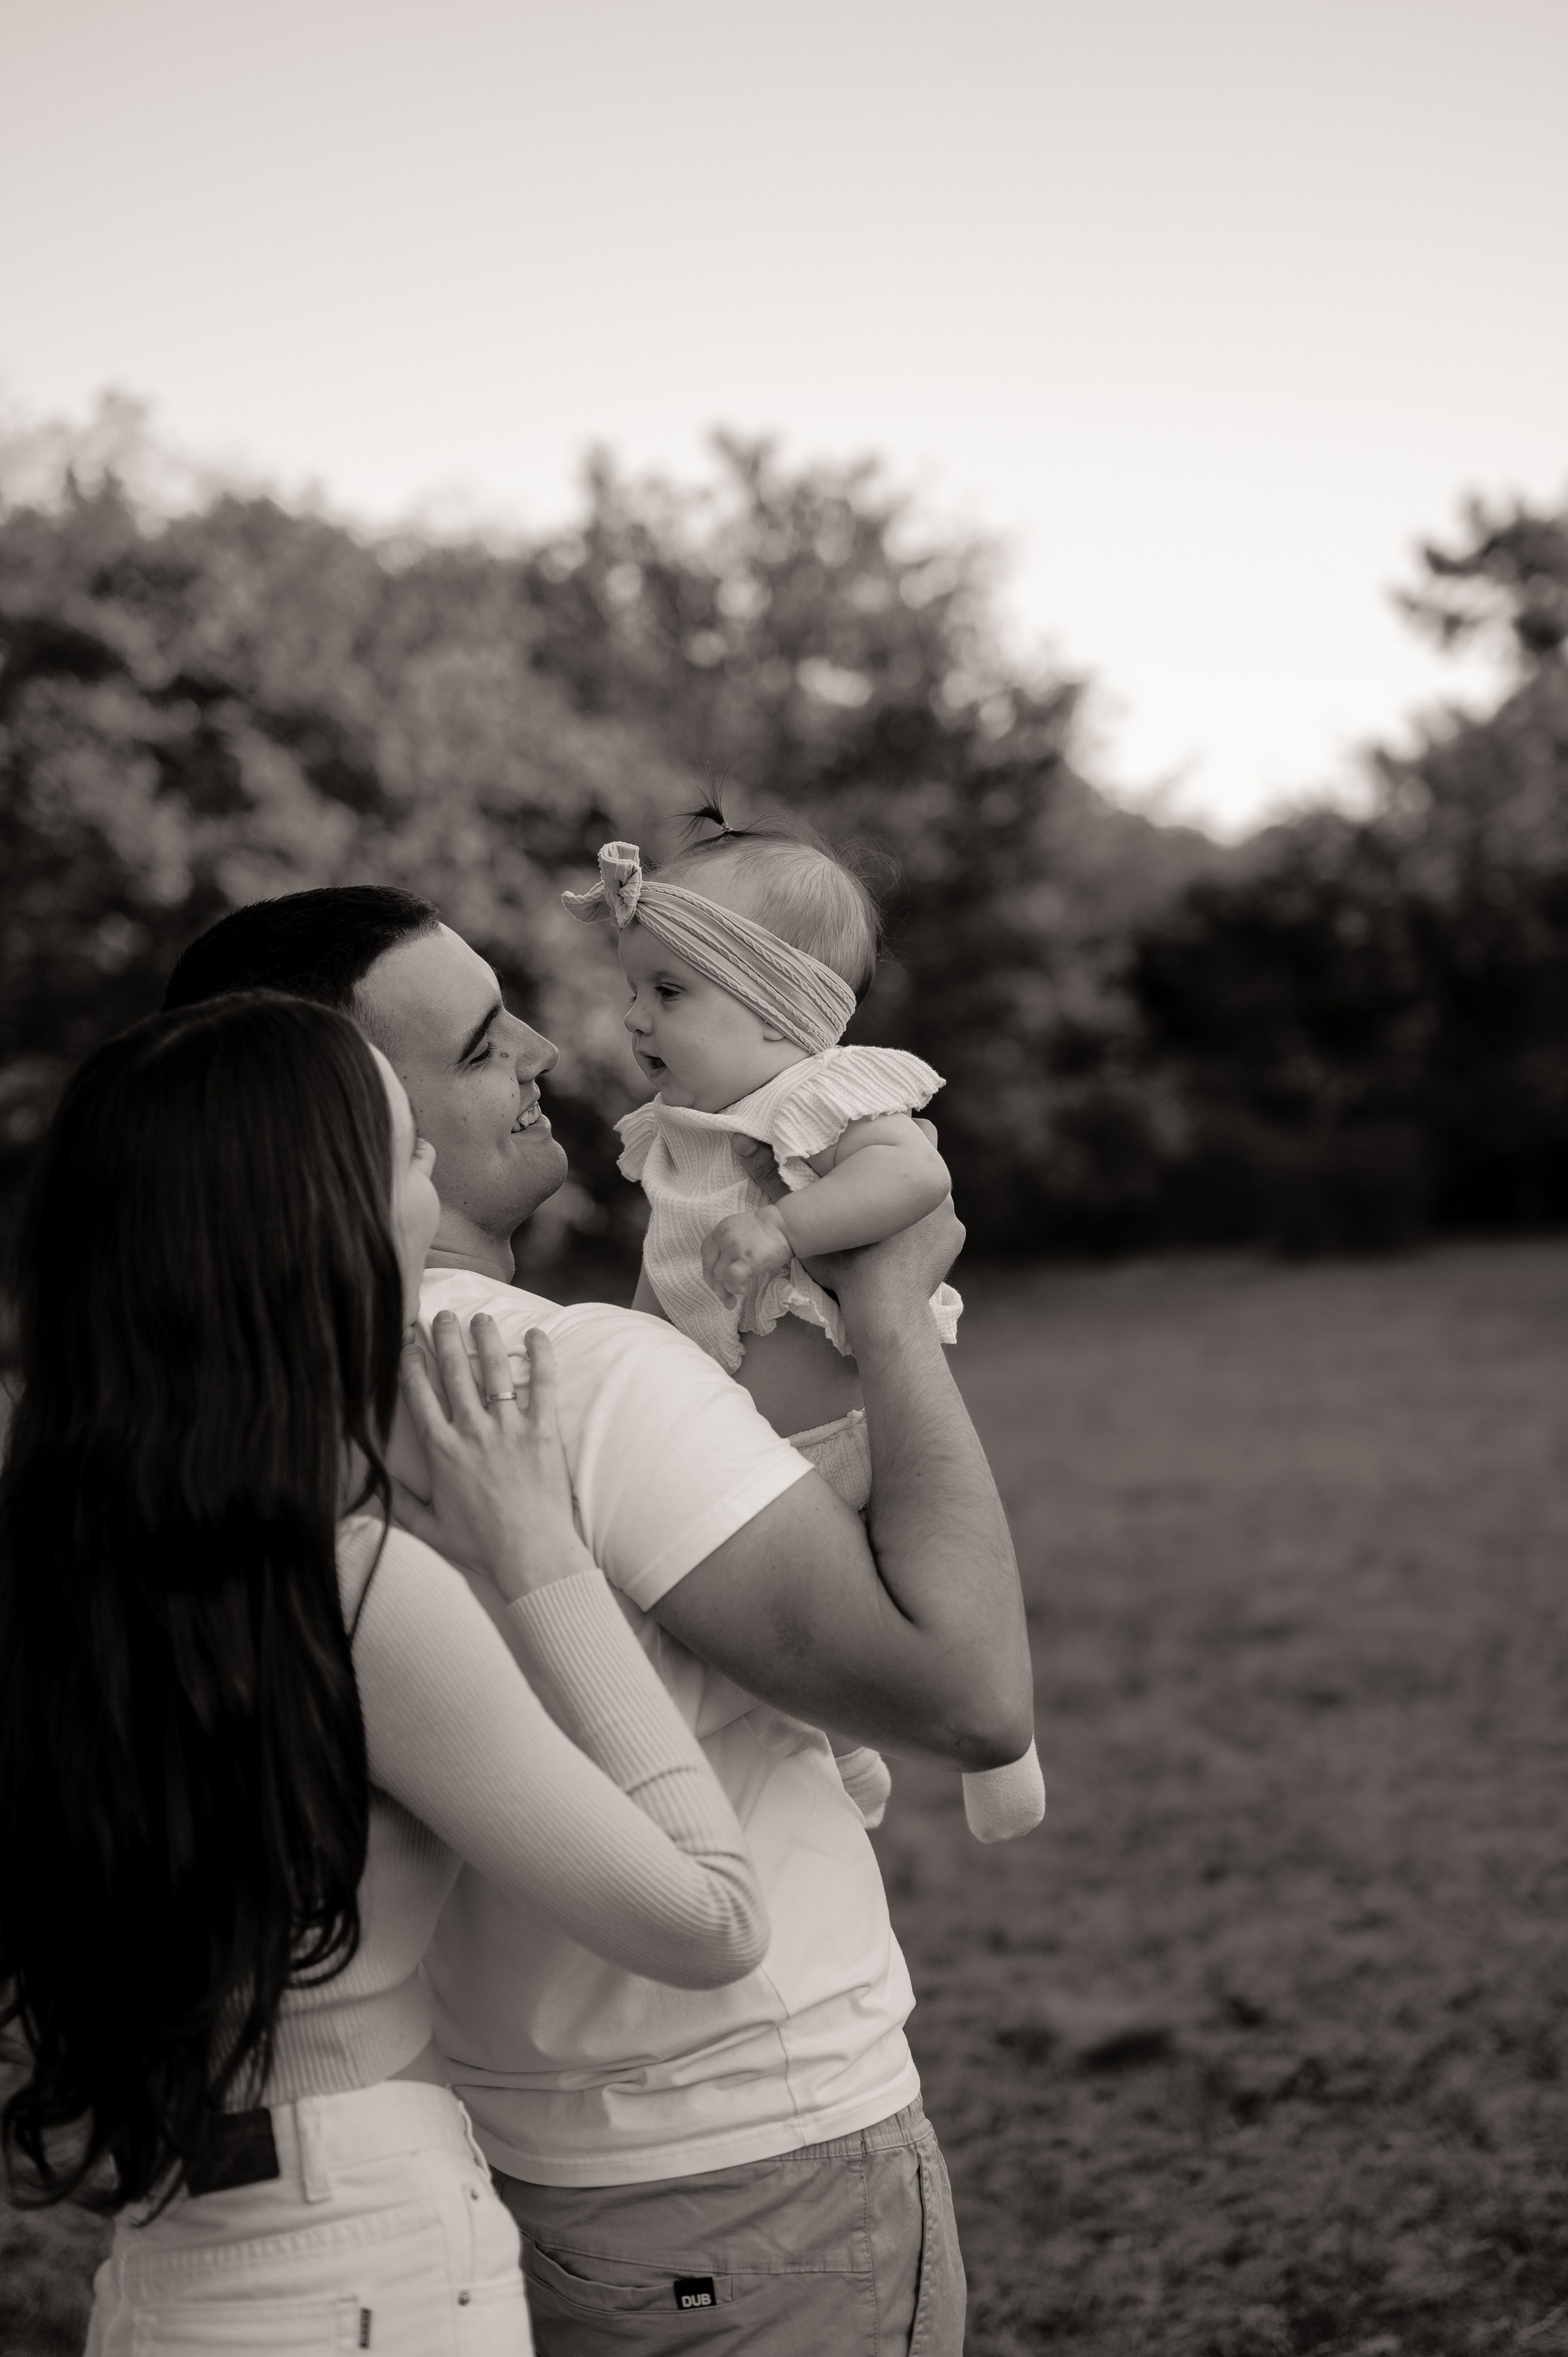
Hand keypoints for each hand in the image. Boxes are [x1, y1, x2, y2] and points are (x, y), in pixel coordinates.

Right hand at [392, 1312, 593, 1602]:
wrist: (530, 1553)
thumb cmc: (481, 1544)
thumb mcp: (430, 1528)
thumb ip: (401, 1504)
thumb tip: (374, 1491)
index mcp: (441, 1450)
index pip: (418, 1394)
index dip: (409, 1363)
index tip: (406, 1342)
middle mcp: (471, 1430)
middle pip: (453, 1371)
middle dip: (444, 1337)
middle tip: (441, 1315)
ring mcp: (508, 1427)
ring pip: (493, 1369)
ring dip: (485, 1338)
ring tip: (480, 1317)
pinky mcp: (541, 1430)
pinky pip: (542, 1384)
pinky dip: (540, 1356)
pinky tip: (537, 1334)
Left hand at [701, 1205, 793, 1306]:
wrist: (785, 1226)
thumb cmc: (767, 1231)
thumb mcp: (739, 1230)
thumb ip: (728, 1245)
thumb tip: (724, 1271)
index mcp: (720, 1230)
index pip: (705, 1254)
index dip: (709, 1271)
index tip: (717, 1282)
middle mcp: (723, 1238)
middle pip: (710, 1267)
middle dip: (716, 1287)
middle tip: (726, 1298)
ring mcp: (733, 1248)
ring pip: (720, 1275)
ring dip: (726, 1292)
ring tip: (736, 1298)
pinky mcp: (746, 1258)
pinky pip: (732, 1278)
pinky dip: (735, 1287)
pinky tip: (744, 1290)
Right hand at [731, 1121, 958, 1321]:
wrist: (885, 1312)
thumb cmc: (848, 1265)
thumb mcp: (806, 1223)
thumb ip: (773, 1179)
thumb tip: (740, 1140)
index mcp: (910, 1170)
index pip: (918, 1128)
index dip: (901, 1130)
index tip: (882, 1141)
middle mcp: (939, 1186)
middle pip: (927, 1157)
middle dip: (905, 1165)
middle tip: (879, 1180)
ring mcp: (950, 1215)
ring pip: (932, 1193)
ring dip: (914, 1199)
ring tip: (888, 1215)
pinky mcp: (954, 1240)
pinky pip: (940, 1225)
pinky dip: (925, 1229)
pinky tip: (904, 1241)